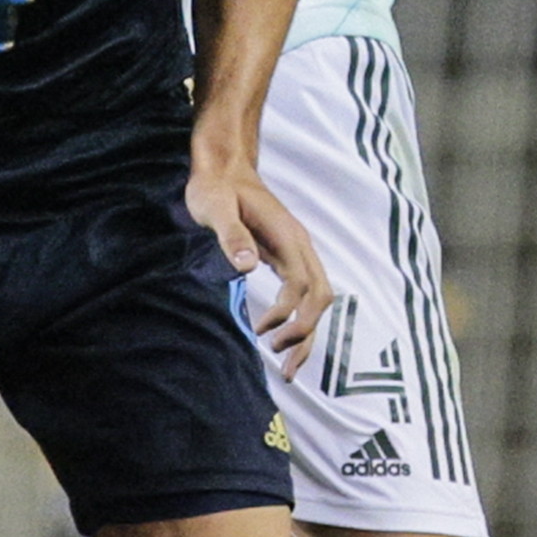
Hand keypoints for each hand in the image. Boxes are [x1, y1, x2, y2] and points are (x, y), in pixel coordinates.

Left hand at [185, 159, 333, 378]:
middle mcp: (300, 247)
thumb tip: (248, 266)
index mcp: (287, 236)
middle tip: (282, 363)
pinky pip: (305, 294)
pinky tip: (285, 339)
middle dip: (306, 333)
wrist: (224, 169)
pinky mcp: (288, 258)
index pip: (300, 284)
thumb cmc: (217, 188)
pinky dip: (300, 321)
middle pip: (320, 297)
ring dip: (308, 334)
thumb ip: (232, 235)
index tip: (260, 329)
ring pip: (317, 299)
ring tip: (289, 368)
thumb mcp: (216, 207)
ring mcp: (297, 253)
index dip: (286, 312)